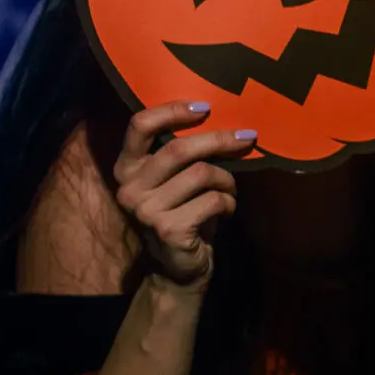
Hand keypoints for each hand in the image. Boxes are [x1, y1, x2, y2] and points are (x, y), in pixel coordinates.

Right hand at [112, 102, 250, 287]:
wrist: (179, 267)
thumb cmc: (184, 212)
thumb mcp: (177, 180)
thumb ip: (185, 154)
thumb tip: (224, 119)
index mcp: (127, 167)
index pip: (140, 126)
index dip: (172, 110)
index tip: (205, 107)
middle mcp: (129, 187)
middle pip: (179, 149)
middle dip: (219, 140)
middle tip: (248, 137)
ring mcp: (146, 210)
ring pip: (202, 174)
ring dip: (227, 180)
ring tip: (230, 191)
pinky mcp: (168, 229)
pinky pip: (213, 200)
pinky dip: (229, 202)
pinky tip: (226, 210)